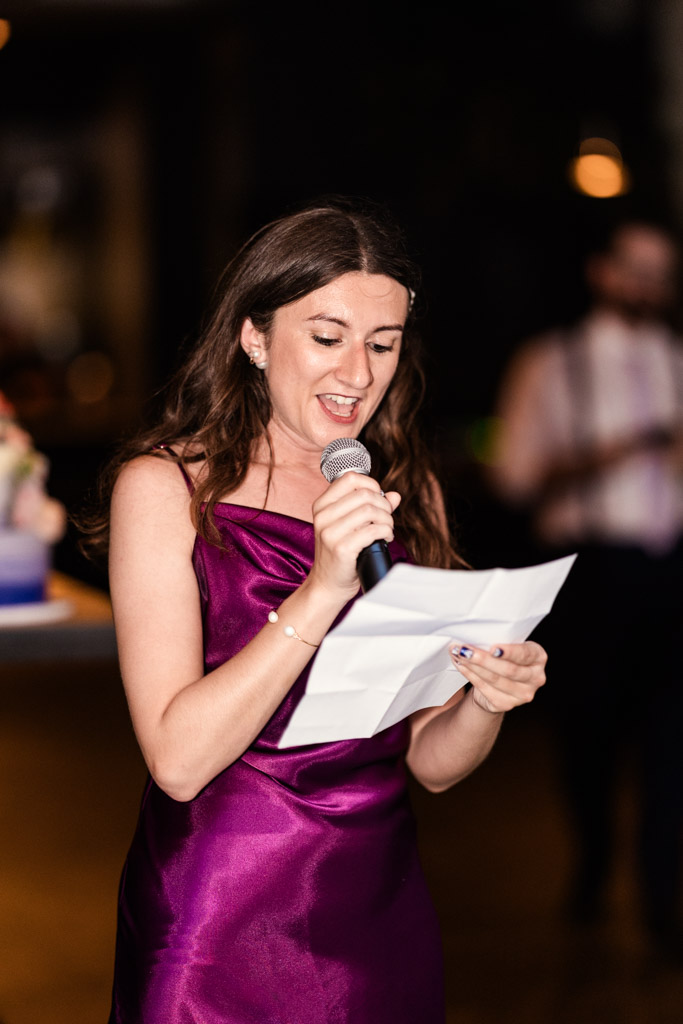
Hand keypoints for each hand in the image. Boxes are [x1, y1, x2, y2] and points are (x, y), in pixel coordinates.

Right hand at [307, 472, 400, 597]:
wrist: (328, 584)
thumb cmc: (341, 553)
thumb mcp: (351, 525)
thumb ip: (371, 507)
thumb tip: (395, 496)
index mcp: (322, 505)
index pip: (349, 478)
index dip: (371, 485)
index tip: (379, 499)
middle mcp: (322, 516)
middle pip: (364, 494)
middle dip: (383, 505)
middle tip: (387, 519)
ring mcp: (330, 532)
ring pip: (370, 511)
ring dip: (387, 520)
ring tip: (387, 530)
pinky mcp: (341, 548)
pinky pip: (373, 530)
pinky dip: (386, 532)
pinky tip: (385, 539)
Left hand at [449, 640, 546, 713]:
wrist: (498, 684)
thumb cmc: (503, 659)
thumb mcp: (507, 647)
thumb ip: (499, 643)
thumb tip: (473, 635)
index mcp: (538, 657)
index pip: (525, 654)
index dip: (509, 652)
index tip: (492, 647)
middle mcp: (536, 677)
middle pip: (508, 670)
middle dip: (484, 659)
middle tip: (465, 650)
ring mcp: (523, 694)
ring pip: (494, 680)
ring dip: (473, 666)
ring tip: (458, 655)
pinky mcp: (507, 704)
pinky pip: (485, 689)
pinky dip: (470, 676)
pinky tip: (461, 666)